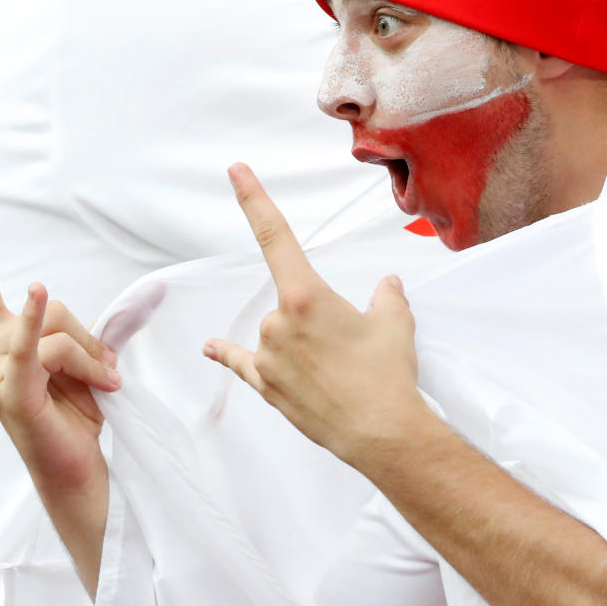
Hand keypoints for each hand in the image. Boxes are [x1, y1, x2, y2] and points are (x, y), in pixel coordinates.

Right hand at [0, 196, 116, 594]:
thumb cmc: (74, 410)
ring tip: (103, 388)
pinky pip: (31, 349)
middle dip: (89, 337)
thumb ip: (82, 327)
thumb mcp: (79, 357)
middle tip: (105, 372)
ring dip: (94, 360)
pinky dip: (35, 322)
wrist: (77, 467)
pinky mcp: (12, 394)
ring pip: (59, 331)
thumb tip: (145, 297)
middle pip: (53, 308)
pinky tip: (37, 292)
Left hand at [203, 164, 429, 469]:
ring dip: (302, 341)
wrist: (383, 434)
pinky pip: (243, 363)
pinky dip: (228, 354)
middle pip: (290, 300)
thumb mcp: (395, 321)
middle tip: (352, 345)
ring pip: (278, 332)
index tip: (236, 171)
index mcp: (305, 296)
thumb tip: (386, 286)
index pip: (275, 236)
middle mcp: (278, 322)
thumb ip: (386, 296)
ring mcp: (267, 357)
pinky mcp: (266, 387)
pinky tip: (211, 347)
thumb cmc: (388, 373)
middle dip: (319, 314)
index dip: (254, 199)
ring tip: (341, 371)